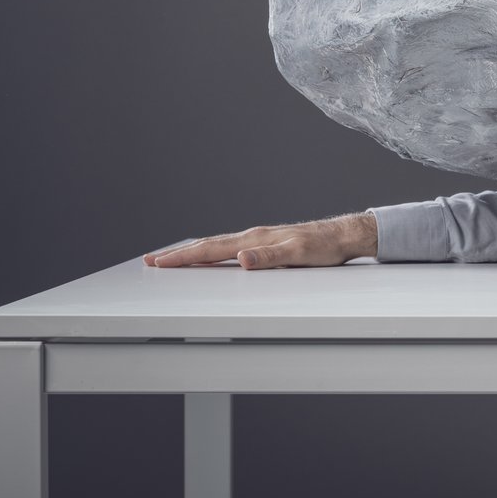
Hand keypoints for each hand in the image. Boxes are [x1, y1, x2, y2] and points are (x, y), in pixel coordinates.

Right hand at [143, 213, 377, 268]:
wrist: (344, 237)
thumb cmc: (324, 247)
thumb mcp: (298, 255)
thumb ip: (270, 258)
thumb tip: (241, 258)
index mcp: (255, 239)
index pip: (211, 249)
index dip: (183, 257)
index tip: (159, 261)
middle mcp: (254, 236)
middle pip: (209, 244)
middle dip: (179, 253)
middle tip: (152, 259)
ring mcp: (260, 238)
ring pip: (218, 244)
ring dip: (194, 251)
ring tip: (173, 257)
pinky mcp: (267, 243)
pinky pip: (232, 247)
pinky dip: (213, 251)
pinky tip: (212, 256)